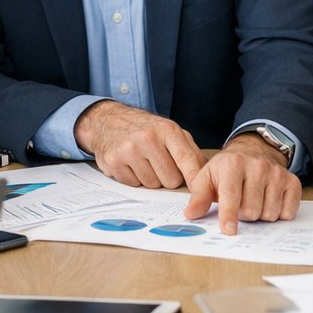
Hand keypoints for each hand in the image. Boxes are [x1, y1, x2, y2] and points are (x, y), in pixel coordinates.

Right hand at [74, 100, 204, 189]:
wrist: (108, 120)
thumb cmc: (144, 129)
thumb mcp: (169, 131)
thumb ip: (189, 151)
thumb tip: (204, 176)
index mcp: (166, 129)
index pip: (186, 158)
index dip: (194, 179)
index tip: (200, 192)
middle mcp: (147, 138)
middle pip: (171, 180)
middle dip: (168, 177)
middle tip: (158, 164)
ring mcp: (129, 150)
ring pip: (152, 185)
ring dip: (150, 179)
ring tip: (143, 162)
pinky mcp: (113, 162)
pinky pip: (134, 185)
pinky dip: (134, 179)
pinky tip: (130, 164)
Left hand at [184, 134, 301, 234]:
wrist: (253, 152)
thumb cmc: (228, 169)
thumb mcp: (207, 177)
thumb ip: (199, 197)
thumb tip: (191, 214)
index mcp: (233, 164)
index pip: (231, 195)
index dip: (229, 214)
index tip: (229, 230)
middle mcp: (257, 166)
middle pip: (251, 210)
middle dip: (244, 215)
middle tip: (240, 203)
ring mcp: (277, 173)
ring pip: (270, 214)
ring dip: (260, 215)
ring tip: (254, 201)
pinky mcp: (292, 181)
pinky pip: (288, 212)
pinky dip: (279, 213)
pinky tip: (270, 201)